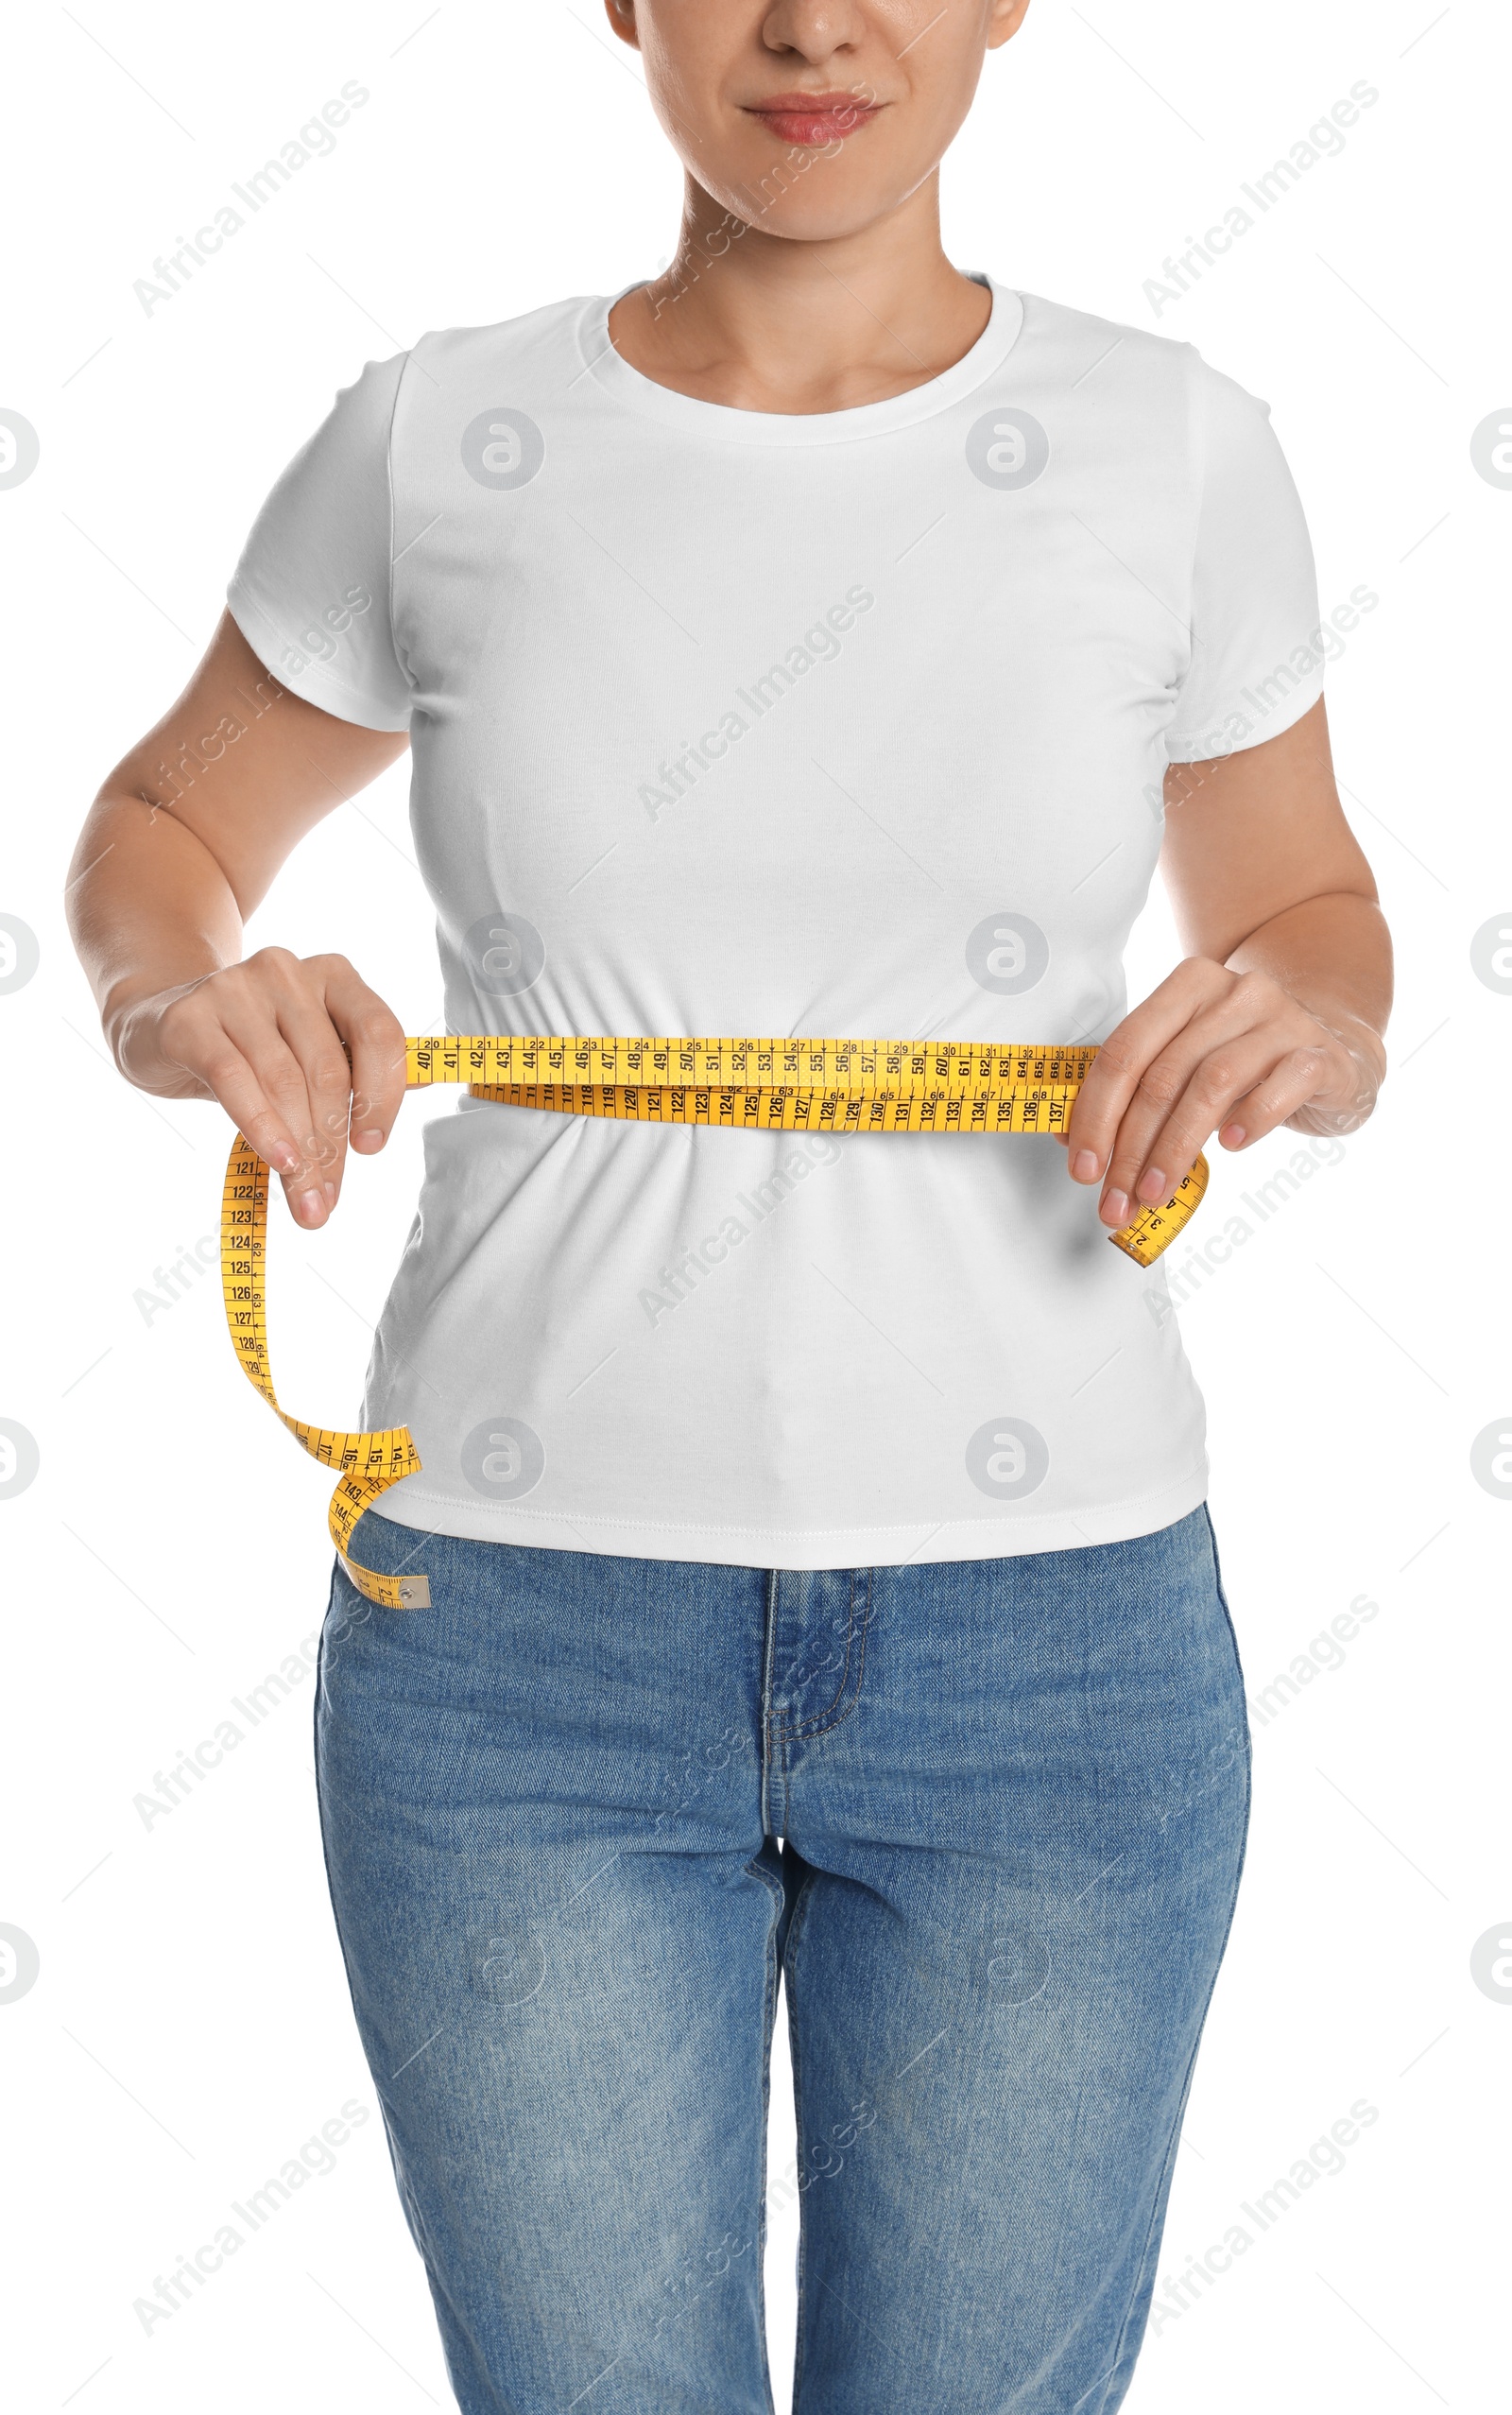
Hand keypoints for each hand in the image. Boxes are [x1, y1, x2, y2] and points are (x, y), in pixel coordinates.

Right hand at [115, 949, 408, 1227]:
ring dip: (301, 1152)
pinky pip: (235, 1078)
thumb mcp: (310, 1051)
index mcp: (334, 977)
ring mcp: (235, 988)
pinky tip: (279, 1162)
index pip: (378, 1034)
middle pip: (328, 1070)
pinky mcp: (191, 1018)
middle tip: (328, 1201)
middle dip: (334, 1145)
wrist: (159, 1023)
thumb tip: (418, 1092)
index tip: (373, 1148)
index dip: (383, 1095)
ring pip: (284, 1081)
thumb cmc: (250, 1047)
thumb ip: (358, 1069)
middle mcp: (287, 972)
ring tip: (306, 1201)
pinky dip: (262, 1126)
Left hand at [1061, 958, 1383, 1229]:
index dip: (1096, 1113)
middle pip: (1164, 1073)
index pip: (1125, 1049)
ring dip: (1176, 1148)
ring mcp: (1283, 1019)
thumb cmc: (1247, 1062)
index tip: (1084, 1168)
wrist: (1335, 1050)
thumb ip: (1133, 1091)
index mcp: (1188, 986)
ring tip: (1156, 1192)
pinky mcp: (1321, 1055)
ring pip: (1214, 1083)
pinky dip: (1250, 1118)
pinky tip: (1230, 1147)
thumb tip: (1068, 1139)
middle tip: (1117, 1199)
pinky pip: (1282, 1085)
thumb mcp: (1187, 1064)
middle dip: (1131, 1147)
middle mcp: (1236, 992)